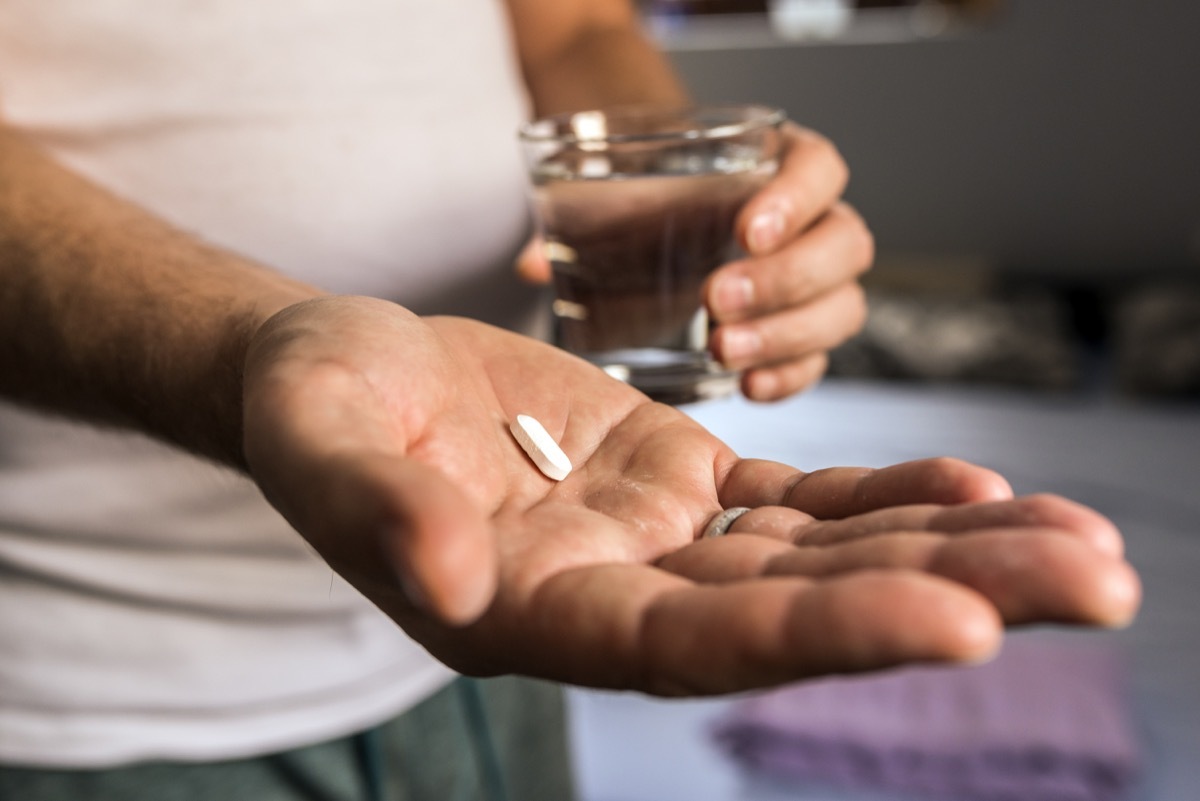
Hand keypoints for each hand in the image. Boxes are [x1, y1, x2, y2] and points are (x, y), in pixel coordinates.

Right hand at [242, 296, 1137, 695]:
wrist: (340, 373)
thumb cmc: (313, 409)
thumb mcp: (318, 446)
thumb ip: (377, 516)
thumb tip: (444, 582)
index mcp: (529, 615)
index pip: (691, 644)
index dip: (820, 637)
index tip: (963, 624)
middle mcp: (611, 595)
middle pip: (797, 610)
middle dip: (949, 597)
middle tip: (1103, 581)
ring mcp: (653, 540)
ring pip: (820, 558)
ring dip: (953, 551)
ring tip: (1087, 546)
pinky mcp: (675, 480)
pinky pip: (795, 502)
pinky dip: (886, 501)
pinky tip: (977, 492)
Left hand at [517, 122, 872, 402]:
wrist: (655, 221)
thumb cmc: (647, 199)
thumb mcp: (618, 194)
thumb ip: (577, 219)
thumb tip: (530, 264)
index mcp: (783, 166)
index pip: (820, 170)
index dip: (794, 199)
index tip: (744, 230)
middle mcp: (813, 223)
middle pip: (843, 245)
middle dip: (784, 279)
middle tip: (715, 301)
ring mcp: (814, 282)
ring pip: (841, 307)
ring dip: (786, 334)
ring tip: (720, 350)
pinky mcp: (799, 333)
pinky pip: (817, 360)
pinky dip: (788, 377)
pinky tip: (747, 387)